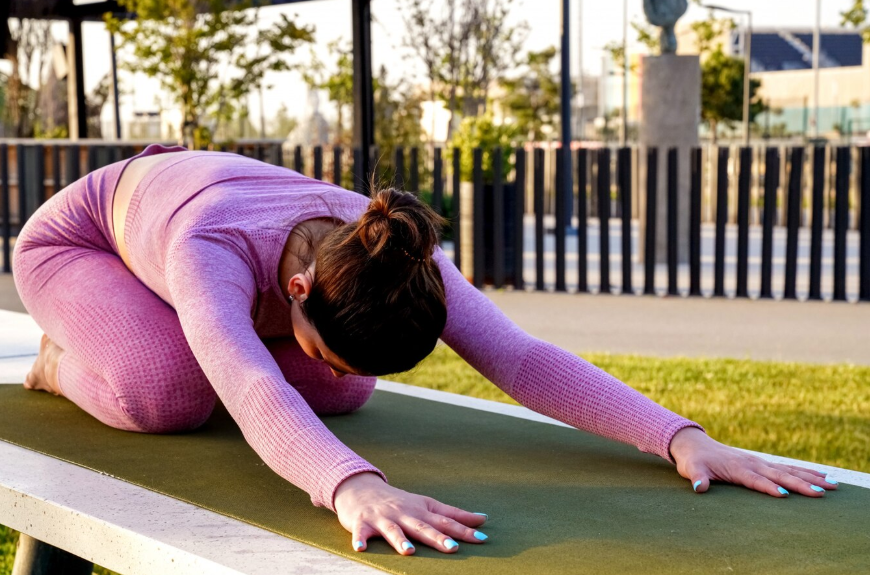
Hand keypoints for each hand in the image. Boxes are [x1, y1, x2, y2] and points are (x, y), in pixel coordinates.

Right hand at [333, 472, 488, 554]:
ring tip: (409, 551)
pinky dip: (360, 539)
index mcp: (420, 510)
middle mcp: (404, 513)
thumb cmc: (398, 501)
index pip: (445, 521)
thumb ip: (453, 514)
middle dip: (437, 537)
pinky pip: (360, 532)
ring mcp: (383, 518)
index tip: (482, 538)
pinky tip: (361, 547)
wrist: (360, 488)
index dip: (463, 530)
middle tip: (452, 547)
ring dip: (400, 540)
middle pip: (422, 527)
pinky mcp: (362, 522)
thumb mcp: (426, 505)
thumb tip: (483, 519)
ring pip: (393, 530)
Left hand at [668, 427, 838, 497]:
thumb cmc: (694, 461)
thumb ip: (697, 478)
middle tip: (820, 493)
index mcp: (737, 467)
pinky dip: (805, 472)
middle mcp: (752, 463)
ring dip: (810, 477)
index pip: (755, 480)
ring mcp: (759, 462)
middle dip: (800, 484)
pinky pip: (787, 469)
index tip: (784, 496)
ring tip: (832, 485)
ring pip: (789, 471)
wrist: (696, 445)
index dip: (768, 487)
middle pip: (779, 475)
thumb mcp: (692, 469)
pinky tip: (821, 477)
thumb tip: (699, 487)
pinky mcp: (763, 464)